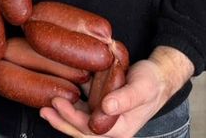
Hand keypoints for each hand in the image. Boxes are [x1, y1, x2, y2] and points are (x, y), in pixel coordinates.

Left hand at [39, 46, 193, 137]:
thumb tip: (106, 107)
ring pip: (79, 121)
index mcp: (120, 129)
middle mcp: (111, 127)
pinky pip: (83, 109)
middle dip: (61, 121)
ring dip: (62, 116)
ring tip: (45, 108)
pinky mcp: (101, 106)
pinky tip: (59, 95)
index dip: (72, 118)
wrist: (159, 75)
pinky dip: (71, 104)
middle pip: (81, 130)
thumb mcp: (142, 89)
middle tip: (45, 110)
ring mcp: (105, 117)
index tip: (59, 103)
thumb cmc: (153, 82)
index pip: (90, 129)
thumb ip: (126, 98)